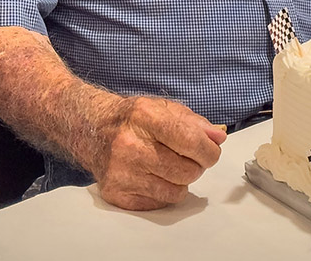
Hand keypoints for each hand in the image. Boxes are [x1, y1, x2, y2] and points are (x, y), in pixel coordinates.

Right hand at [94, 97, 225, 210]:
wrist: (92, 129)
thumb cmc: (132, 119)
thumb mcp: (164, 108)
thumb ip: (195, 123)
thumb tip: (217, 138)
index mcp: (144, 116)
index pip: (189, 140)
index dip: (208, 150)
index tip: (211, 151)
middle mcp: (129, 145)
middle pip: (187, 170)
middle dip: (196, 165)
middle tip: (189, 158)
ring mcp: (121, 172)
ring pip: (176, 191)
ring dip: (182, 180)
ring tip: (171, 166)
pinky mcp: (115, 193)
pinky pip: (159, 202)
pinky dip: (164, 192)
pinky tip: (154, 176)